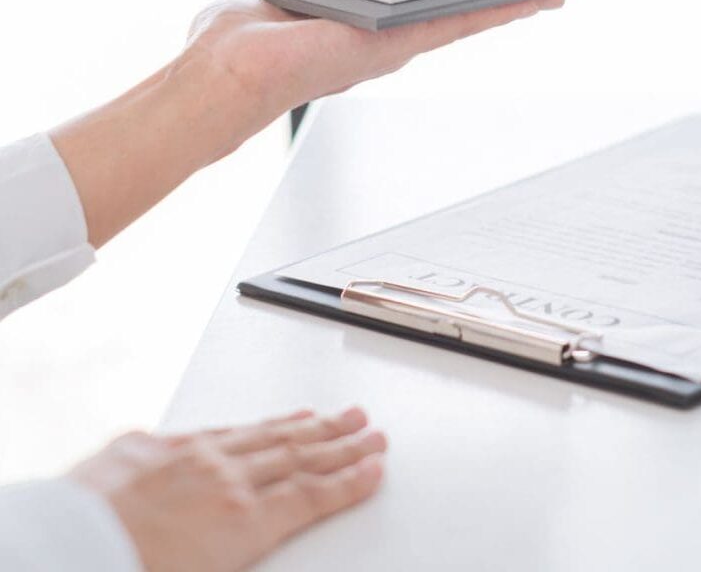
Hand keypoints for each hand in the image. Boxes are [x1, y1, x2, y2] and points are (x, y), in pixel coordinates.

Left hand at [70, 407, 385, 571]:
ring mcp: (191, 457)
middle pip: (299, 458)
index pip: (310, 496)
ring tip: (342, 416)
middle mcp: (224, 481)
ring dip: (312, 426)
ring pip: (268, 435)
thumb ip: (239, 556)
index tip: (374, 468)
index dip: (348, 482)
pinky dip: (259, 422)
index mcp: (238, 522)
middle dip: (342, 445)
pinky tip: (276, 417)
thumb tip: (254, 541)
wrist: (54, 553)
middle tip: (373, 432)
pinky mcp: (155, 446)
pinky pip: (224, 427)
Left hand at [186, 0, 565, 139]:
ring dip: (508, 4)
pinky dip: (500, 11)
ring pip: (465, 16)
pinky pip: (461, 23)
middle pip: (450, 7)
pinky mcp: (401, 44)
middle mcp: (382, 33)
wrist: (230, 72)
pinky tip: (532, 0)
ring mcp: (396, 41)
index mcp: (356, 19)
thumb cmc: (236, 43)